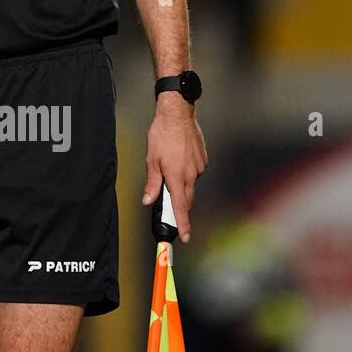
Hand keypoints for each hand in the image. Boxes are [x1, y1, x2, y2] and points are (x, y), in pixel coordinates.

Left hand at [140, 96, 207, 243]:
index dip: (183, 224)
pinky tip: (179, 158)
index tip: (186, 237)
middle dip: (180, 206)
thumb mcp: (151, 160)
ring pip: (190, 184)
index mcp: (177, 176)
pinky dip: (187, 172)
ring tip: (170, 166)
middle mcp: (191, 174)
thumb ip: (152, 183)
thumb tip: (148, 200)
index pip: (181, 207)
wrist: (178, 113)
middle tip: (170, 205)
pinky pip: (195, 172)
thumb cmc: (162, 134)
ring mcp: (199, 166)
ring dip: (181, 184)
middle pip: (187, 198)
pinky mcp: (203, 159)